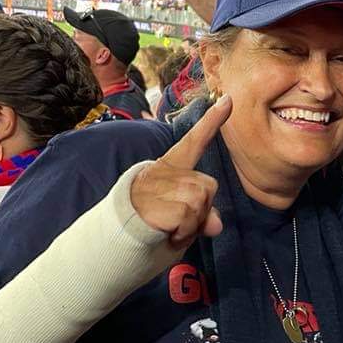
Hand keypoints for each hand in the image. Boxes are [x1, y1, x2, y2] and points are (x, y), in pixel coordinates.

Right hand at [130, 96, 231, 250]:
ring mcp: (155, 185)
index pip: (193, 141)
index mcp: (170, 168)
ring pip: (200, 201)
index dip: (212, 121)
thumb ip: (202, 216)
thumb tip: (217, 224)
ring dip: (192, 224)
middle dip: (202, 210)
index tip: (229, 99)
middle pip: (208, 186)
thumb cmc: (152, 228)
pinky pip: (187, 217)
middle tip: (179, 223)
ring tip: (172, 229)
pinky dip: (184, 232)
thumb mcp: (182, 220)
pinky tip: (168, 234)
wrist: (113, 242)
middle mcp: (161, 171)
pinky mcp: (152, 203)